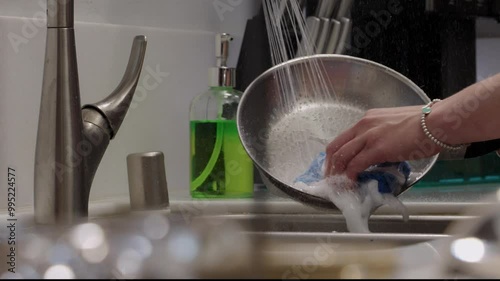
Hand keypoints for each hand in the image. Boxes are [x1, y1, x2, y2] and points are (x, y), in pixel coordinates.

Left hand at [324, 106, 441, 179]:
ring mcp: (368, 137)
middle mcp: (363, 125)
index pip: (344, 137)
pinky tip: (350, 184)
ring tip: (337, 185)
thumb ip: (384, 136)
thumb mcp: (396, 126)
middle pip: (336, 146)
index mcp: (368, 119)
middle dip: (330, 165)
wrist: (438, 122)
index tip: (335, 166)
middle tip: (330, 178)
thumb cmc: (426, 125)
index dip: (336, 153)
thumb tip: (383, 152)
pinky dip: (349, 177)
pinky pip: (355, 165)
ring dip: (336, 173)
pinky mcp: (376, 149)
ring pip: (341, 156)